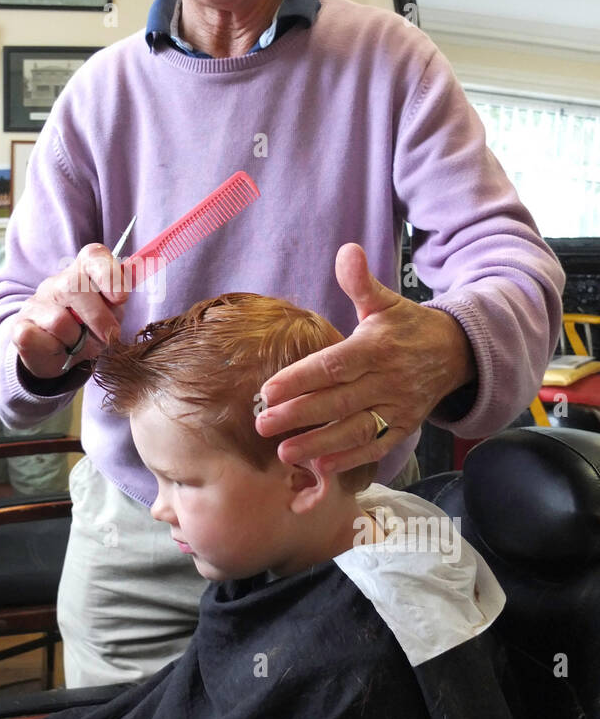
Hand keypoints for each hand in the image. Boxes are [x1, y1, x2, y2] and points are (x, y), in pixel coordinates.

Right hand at [12, 244, 130, 378]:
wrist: (56, 354)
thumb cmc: (90, 328)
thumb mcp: (111, 313)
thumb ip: (118, 298)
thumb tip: (129, 282)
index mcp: (83, 272)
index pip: (94, 257)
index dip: (109, 274)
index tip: (121, 298)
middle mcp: (57, 283)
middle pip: (75, 287)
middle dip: (99, 318)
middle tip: (110, 336)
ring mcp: (35, 303)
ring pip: (60, 321)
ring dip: (78, 342)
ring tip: (81, 346)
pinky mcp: (19, 326)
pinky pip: (37, 338)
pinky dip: (55, 350)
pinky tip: (58, 349)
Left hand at [255, 243, 475, 474]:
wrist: (455, 352)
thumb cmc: (406, 326)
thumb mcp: (385, 301)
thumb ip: (360, 282)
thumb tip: (347, 250)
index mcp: (377, 347)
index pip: (334, 366)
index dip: (301, 379)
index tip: (267, 390)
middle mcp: (388, 380)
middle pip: (339, 401)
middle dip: (300, 415)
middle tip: (262, 424)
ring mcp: (398, 408)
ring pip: (356, 430)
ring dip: (320, 444)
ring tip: (284, 453)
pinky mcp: (404, 428)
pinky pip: (376, 447)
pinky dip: (350, 459)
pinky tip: (321, 467)